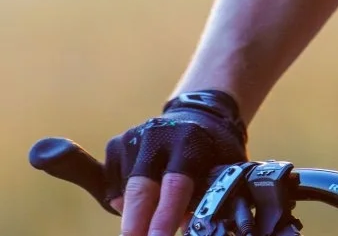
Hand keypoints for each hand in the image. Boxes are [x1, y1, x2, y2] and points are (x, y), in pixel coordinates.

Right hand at [106, 90, 248, 235]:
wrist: (197, 114)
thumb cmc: (214, 147)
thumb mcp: (224, 166)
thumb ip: (208, 195)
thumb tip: (188, 229)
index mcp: (189, 141)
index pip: (175, 185)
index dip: (165, 217)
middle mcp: (157, 135)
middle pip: (140, 190)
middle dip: (134, 224)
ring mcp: (133, 138)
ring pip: (125, 192)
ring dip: (134, 215)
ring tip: (150, 221)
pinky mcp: (115, 145)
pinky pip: (114, 186)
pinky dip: (125, 202)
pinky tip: (144, 198)